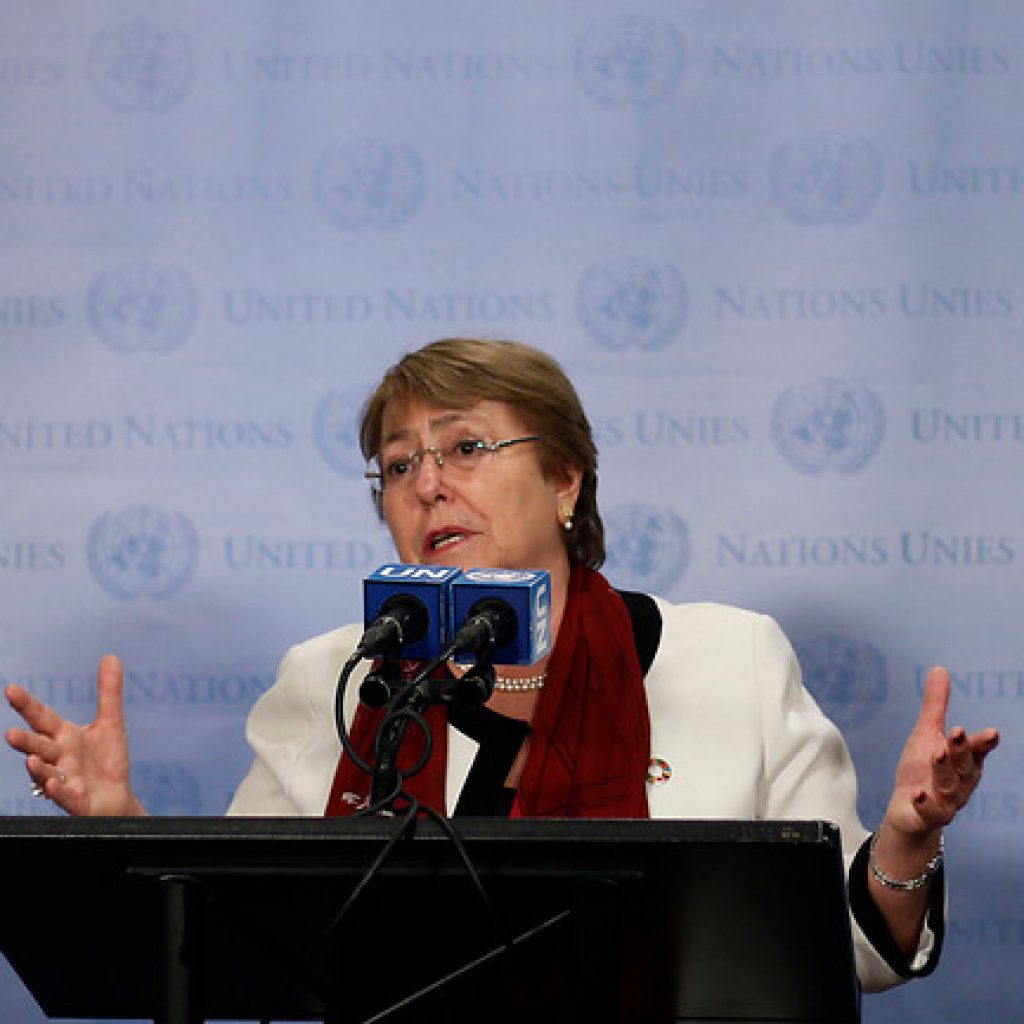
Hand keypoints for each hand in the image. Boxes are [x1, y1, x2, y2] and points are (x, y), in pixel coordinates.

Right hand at [5, 654, 145, 815]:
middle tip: (11, 734)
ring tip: (30, 760)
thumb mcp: (111, 723)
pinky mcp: (76, 800)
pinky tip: (54, 783)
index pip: (43, 718)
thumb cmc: (107, 760)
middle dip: (25, 741)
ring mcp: (65, 780)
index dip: (27, 704)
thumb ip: (108, 693)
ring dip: (38, 768)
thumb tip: (111, 656)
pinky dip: (58, 790)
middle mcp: (60, 757)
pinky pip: (65, 796)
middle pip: (40, 746)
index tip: (10, 689)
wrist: (117, 798)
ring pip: (46, 772)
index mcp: (65, 736)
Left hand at [885, 665, 999, 836]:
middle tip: (957, 732)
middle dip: (962, 750)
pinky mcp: (927, 816)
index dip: (982, 742)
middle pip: (964, 766)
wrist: (909, 811)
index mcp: (963, 762)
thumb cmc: (922, 769)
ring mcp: (945, 801)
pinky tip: (918, 794)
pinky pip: (930, 813)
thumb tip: (940, 669)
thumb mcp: (927, 733)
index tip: (991, 732)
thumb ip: (936, 706)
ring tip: (937, 754)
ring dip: (944, 771)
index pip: (976, 750)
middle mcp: (959, 782)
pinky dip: (926, 805)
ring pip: (950, 788)